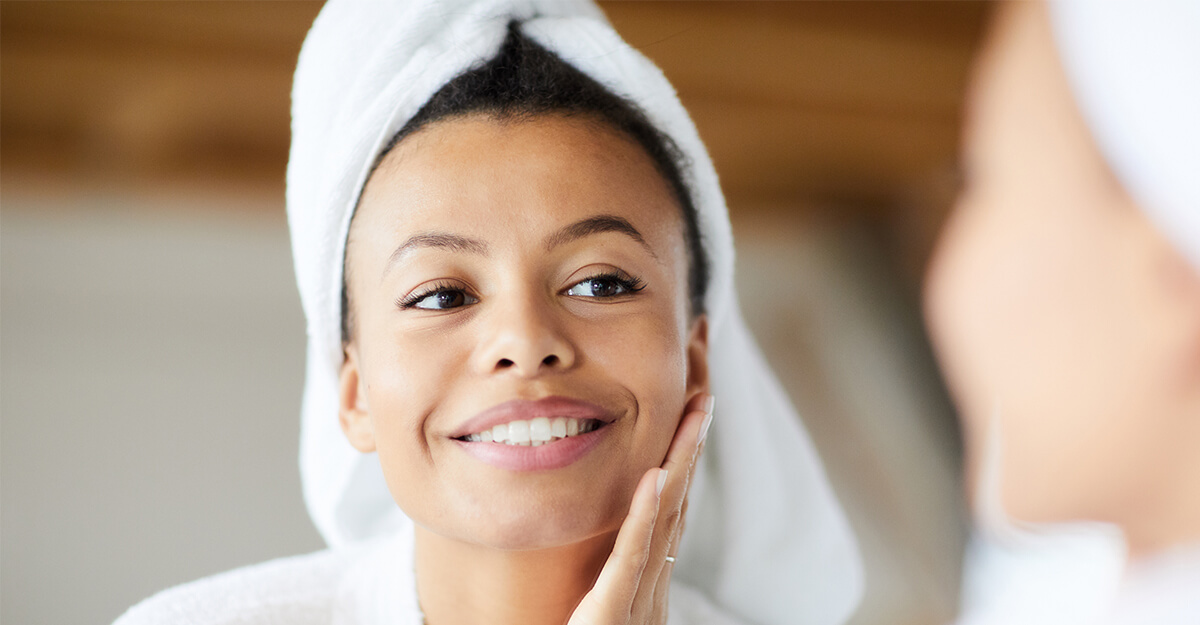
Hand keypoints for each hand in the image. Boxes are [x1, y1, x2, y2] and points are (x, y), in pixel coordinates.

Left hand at [567, 393, 713, 624]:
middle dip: (692, 451)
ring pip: (665, 523)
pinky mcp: (611, 612)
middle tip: (705, 400)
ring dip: (681, 465)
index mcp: (645, 589)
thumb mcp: (597, 620)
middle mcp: (651, 590)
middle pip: (678, 508)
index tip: (689, 422)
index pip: (669, 516)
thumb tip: (612, 548)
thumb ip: (608, 587)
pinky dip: (646, 515)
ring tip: (693, 418)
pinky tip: (655, 477)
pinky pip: (632, 557)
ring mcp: (637, 601)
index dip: (682, 467)